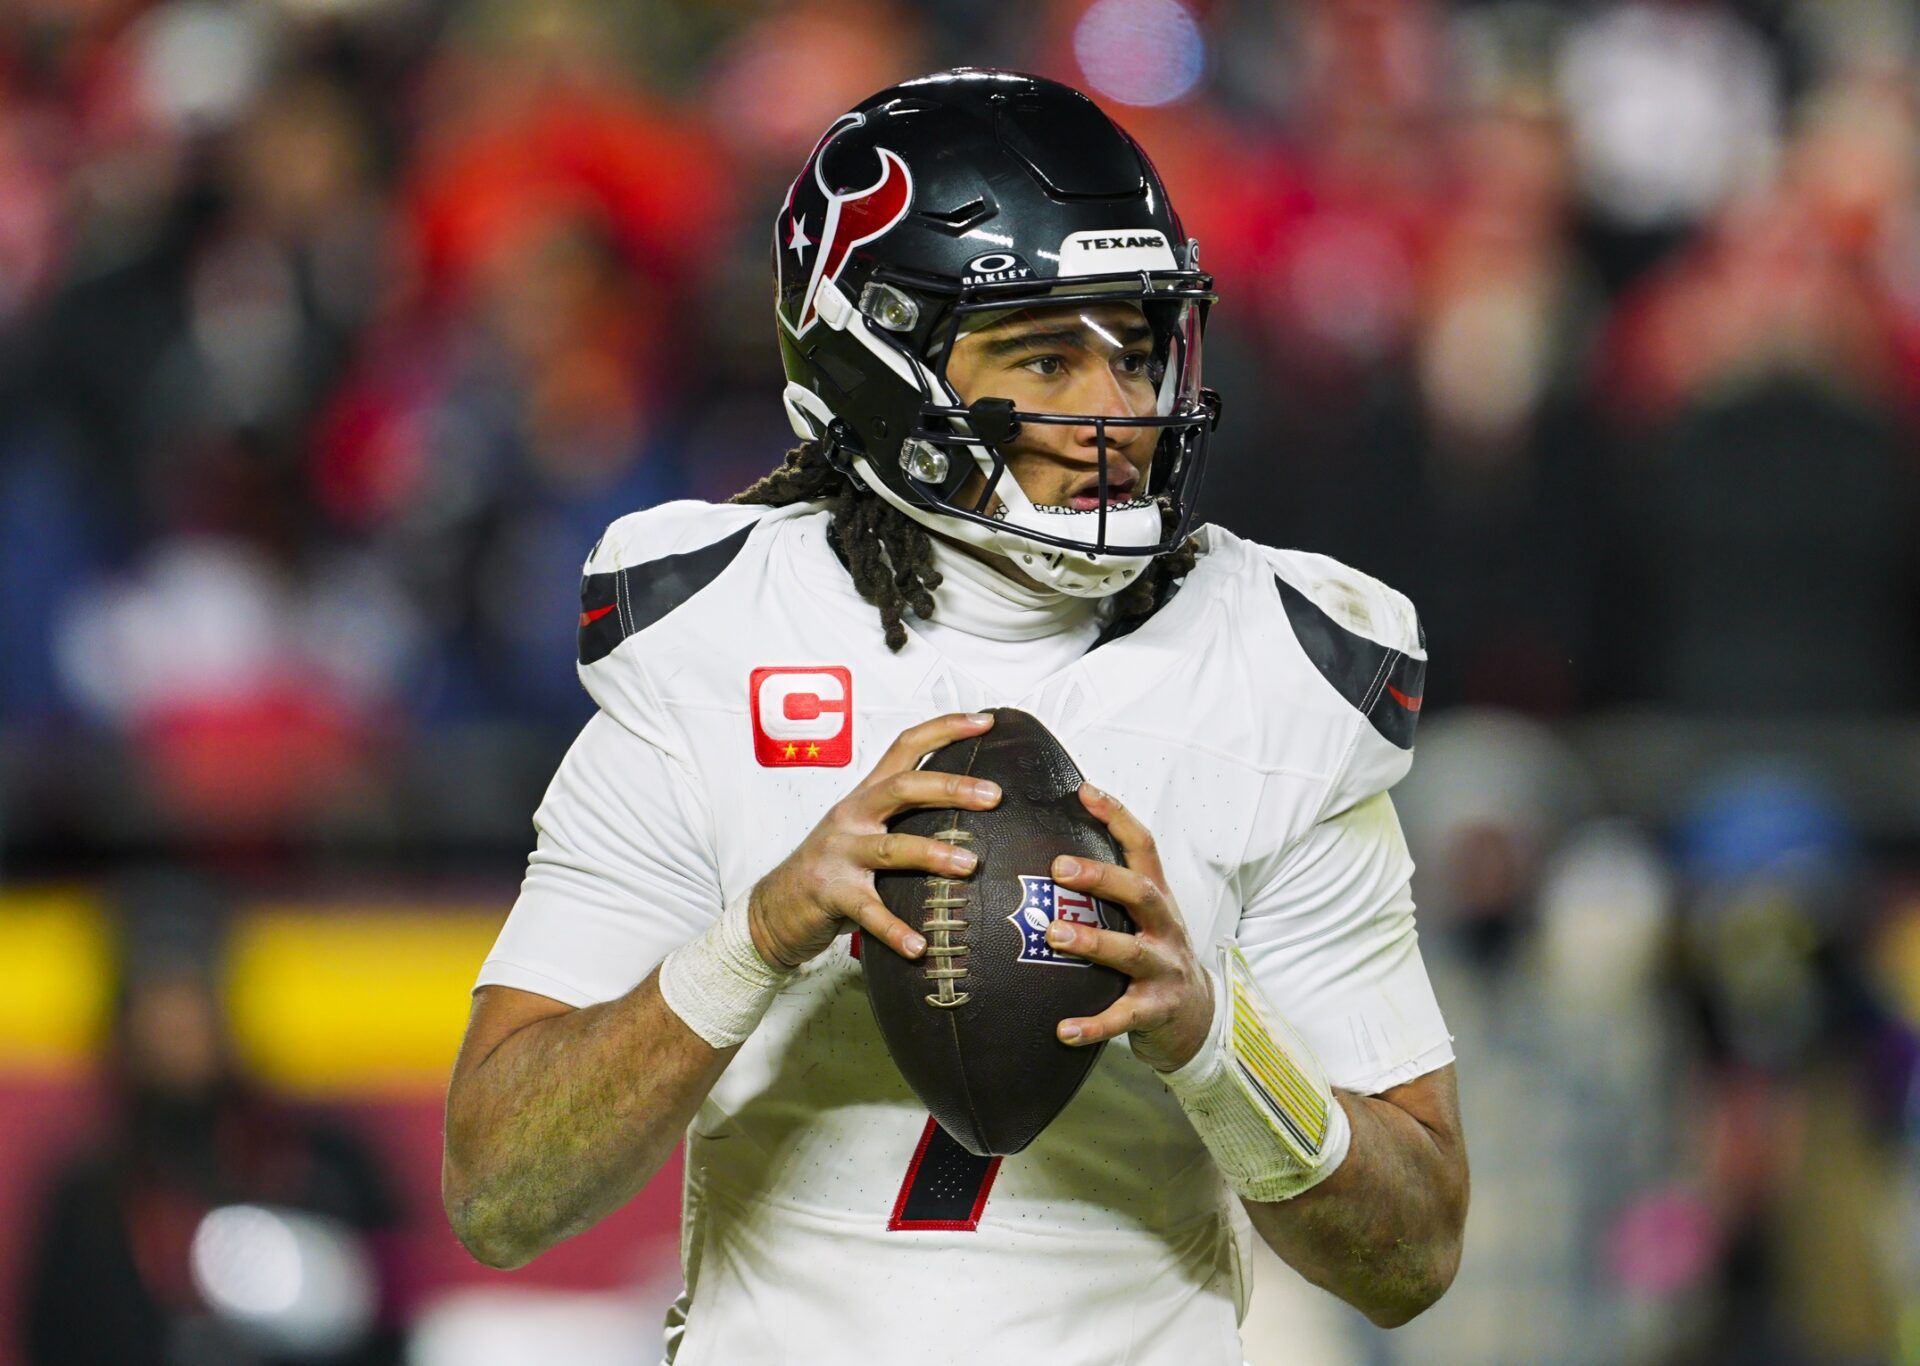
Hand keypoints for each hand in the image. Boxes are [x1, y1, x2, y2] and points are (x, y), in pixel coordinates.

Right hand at [748, 712, 1001, 969]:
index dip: (944, 729)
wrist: (774, 907)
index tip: (985, 721)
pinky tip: (919, 945)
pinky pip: (869, 912)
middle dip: (950, 787)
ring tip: (968, 864)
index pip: (905, 747)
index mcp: (866, 796)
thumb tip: (971, 809)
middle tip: (993, 795)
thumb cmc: (831, 866)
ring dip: (932, 854)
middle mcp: (852, 816)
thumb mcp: (864, 829)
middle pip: (902, 788)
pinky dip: (895, 929)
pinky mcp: (831, 894)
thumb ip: (905, 816)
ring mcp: (839, 854)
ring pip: (891, 848)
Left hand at [1047, 784, 1212, 1072]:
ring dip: (1092, 942)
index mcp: (1157, 898)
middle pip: (1140, 893)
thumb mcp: (1141, 916)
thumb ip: (1107, 889)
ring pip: (1130, 952)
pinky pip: (1123, 1017)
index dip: (1117, 816)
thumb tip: (1047, 852)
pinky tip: (1062, 1030)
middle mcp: (1164, 928)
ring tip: (1055, 935)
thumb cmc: (1154, 955)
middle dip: (1101, 877)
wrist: (1197, 1018)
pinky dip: (1093, 1024)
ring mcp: (1164, 969)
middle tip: (1058, 867)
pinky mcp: (1157, 1010)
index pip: (1143, 846)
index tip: (1085, 791)